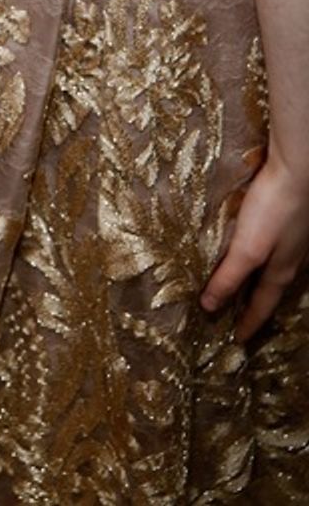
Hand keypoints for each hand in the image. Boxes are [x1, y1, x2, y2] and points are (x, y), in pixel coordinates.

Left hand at [201, 154, 308, 340]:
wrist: (301, 170)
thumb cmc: (273, 209)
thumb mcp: (247, 247)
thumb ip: (229, 276)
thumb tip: (210, 307)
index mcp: (280, 271)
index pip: (261, 305)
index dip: (248, 323)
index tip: (237, 340)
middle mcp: (291, 259)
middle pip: (272, 289)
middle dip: (257, 306)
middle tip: (242, 319)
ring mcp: (295, 239)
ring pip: (278, 269)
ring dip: (263, 282)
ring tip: (251, 289)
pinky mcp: (293, 219)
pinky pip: (280, 249)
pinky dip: (267, 259)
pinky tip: (263, 249)